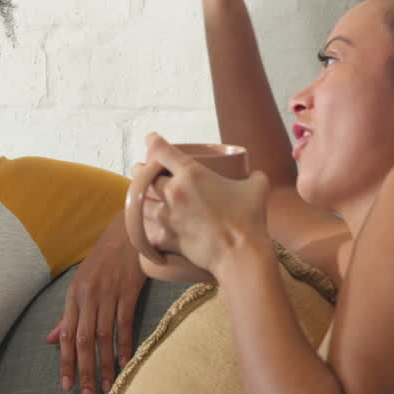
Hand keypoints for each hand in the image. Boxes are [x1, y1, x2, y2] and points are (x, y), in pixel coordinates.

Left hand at [48, 216, 147, 393]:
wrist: (126, 233)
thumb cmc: (103, 262)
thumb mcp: (79, 285)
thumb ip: (66, 316)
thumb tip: (51, 340)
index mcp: (74, 297)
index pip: (67, 335)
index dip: (65, 362)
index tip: (65, 386)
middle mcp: (88, 297)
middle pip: (83, 340)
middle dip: (83, 370)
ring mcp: (108, 294)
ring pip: (104, 336)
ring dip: (104, 364)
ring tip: (106, 387)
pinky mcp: (128, 291)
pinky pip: (125, 323)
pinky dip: (124, 345)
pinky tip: (125, 363)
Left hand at [137, 133, 268, 274]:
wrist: (240, 253)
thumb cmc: (249, 219)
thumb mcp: (256, 187)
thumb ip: (252, 176)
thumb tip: (254, 174)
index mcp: (191, 174)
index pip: (162, 151)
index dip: (153, 142)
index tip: (150, 139)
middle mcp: (173, 192)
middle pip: (145, 176)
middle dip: (141, 171)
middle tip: (140, 169)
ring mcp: (166, 216)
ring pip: (141, 203)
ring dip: (137, 196)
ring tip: (137, 194)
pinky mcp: (166, 238)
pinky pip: (148, 232)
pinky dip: (145, 230)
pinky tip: (144, 229)